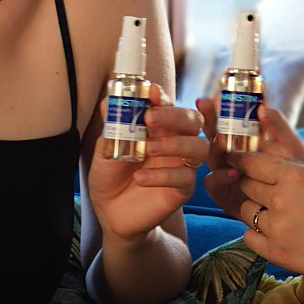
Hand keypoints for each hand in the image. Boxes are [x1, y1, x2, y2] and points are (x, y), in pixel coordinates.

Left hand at [87, 84, 207, 241]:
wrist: (110, 212)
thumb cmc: (110, 176)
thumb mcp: (105, 150)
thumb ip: (112, 127)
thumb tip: (107, 101)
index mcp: (158, 127)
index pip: (167, 104)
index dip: (161, 97)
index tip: (150, 92)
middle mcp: (175, 141)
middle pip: (193, 120)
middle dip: (175, 115)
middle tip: (151, 118)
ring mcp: (182, 164)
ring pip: (199, 147)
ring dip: (175, 144)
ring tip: (148, 149)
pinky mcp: (183, 189)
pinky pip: (185, 178)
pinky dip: (163, 175)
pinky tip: (140, 178)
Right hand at [194, 100, 303, 219]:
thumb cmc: (299, 175)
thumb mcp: (292, 147)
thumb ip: (279, 127)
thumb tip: (263, 107)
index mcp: (246, 142)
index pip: (228, 120)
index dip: (219, 107)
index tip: (214, 96)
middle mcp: (231, 156)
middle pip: (213, 135)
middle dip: (209, 120)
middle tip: (206, 108)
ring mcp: (225, 175)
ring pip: (210, 157)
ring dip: (214, 147)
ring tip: (222, 140)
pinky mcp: (224, 196)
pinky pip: (213, 184)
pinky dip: (219, 177)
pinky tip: (232, 172)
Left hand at [230, 150, 303, 286]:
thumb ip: (290, 170)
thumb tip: (263, 154)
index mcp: (295, 176)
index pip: (251, 162)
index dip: (240, 161)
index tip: (235, 161)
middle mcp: (281, 199)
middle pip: (247, 186)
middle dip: (253, 186)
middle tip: (264, 192)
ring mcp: (276, 228)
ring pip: (246, 211)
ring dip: (256, 211)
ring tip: (277, 216)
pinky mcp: (276, 252)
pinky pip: (249, 237)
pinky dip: (257, 234)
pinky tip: (275, 233)